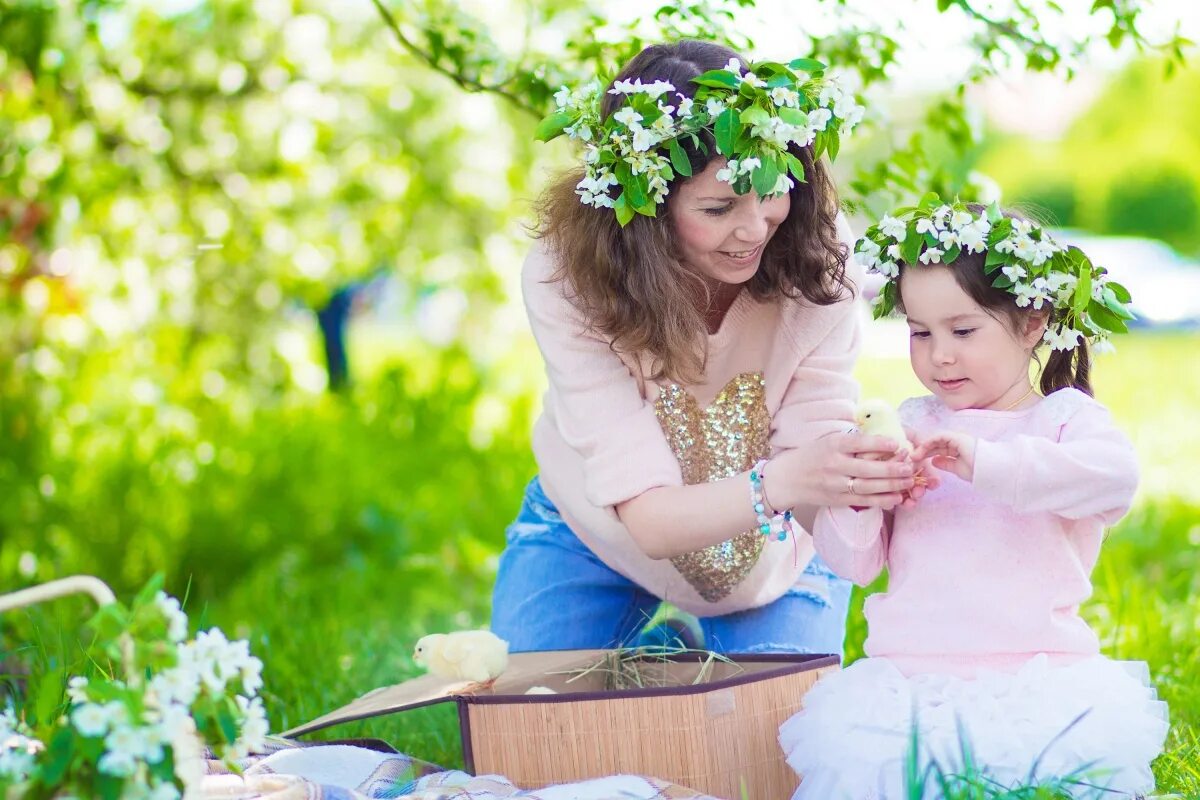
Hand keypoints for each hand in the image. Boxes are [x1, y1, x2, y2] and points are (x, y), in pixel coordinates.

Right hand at [767, 432, 915, 509]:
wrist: (786, 479)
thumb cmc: (811, 456)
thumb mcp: (827, 441)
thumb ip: (851, 442)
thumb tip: (883, 441)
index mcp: (832, 445)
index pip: (858, 443)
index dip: (879, 443)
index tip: (898, 443)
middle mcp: (834, 465)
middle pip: (867, 468)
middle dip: (892, 468)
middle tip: (910, 466)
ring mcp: (835, 484)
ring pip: (868, 486)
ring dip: (891, 485)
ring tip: (908, 481)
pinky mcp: (837, 499)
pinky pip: (863, 501)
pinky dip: (882, 500)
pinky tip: (897, 498)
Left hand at [912, 431, 977, 481]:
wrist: (991, 470)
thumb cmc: (978, 472)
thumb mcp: (957, 468)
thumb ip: (946, 463)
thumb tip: (934, 461)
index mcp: (958, 449)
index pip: (939, 449)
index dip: (928, 454)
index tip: (917, 462)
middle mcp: (957, 442)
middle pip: (936, 444)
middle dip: (923, 451)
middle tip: (912, 458)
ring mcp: (957, 438)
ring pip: (936, 440)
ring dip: (924, 447)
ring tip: (914, 456)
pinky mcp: (956, 437)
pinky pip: (939, 437)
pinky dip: (929, 442)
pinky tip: (922, 450)